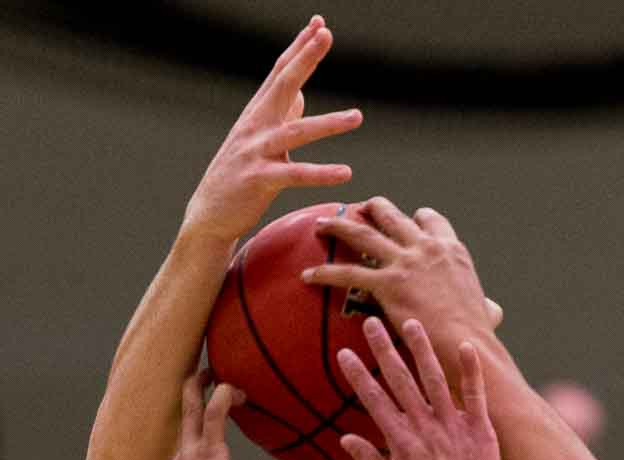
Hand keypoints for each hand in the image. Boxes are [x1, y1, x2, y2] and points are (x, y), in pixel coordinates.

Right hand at [167, 373, 248, 459]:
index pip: (189, 448)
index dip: (201, 433)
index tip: (221, 423)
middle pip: (184, 418)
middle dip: (191, 394)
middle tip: (204, 376)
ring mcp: (192, 454)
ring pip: (191, 408)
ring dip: (202, 386)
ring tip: (218, 372)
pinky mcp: (209, 451)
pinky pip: (214, 412)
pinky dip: (224, 395)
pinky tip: (238, 390)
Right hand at [182, 17, 361, 245]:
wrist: (210, 215)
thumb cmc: (238, 178)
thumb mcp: (259, 141)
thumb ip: (281, 117)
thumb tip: (301, 95)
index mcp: (257, 114)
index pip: (279, 73)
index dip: (299, 48)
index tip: (318, 24)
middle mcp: (255, 126)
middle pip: (283, 85)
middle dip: (305, 59)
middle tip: (326, 35)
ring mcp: (256, 152)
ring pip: (297, 132)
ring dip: (329, 123)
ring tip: (357, 117)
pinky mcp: (260, 180)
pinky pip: (296, 174)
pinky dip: (322, 174)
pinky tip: (346, 172)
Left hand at [303, 197, 494, 372]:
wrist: (469, 343)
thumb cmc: (478, 335)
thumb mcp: (485, 308)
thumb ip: (483, 304)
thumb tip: (492, 312)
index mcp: (451, 250)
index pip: (430, 219)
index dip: (416, 218)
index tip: (408, 220)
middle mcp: (426, 247)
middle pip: (392, 216)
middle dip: (373, 209)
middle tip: (358, 208)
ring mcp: (405, 262)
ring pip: (362, 233)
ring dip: (338, 225)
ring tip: (320, 224)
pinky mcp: (387, 284)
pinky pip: (347, 272)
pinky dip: (324, 272)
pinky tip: (307, 275)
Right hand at [336, 315, 502, 459]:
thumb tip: (347, 438)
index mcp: (400, 442)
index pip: (373, 400)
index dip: (357, 375)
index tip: (344, 354)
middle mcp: (425, 427)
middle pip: (400, 380)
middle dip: (383, 349)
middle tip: (370, 323)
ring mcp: (453, 426)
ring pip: (435, 379)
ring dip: (422, 349)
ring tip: (412, 323)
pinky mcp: (480, 430)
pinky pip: (476, 394)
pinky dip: (471, 370)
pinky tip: (465, 345)